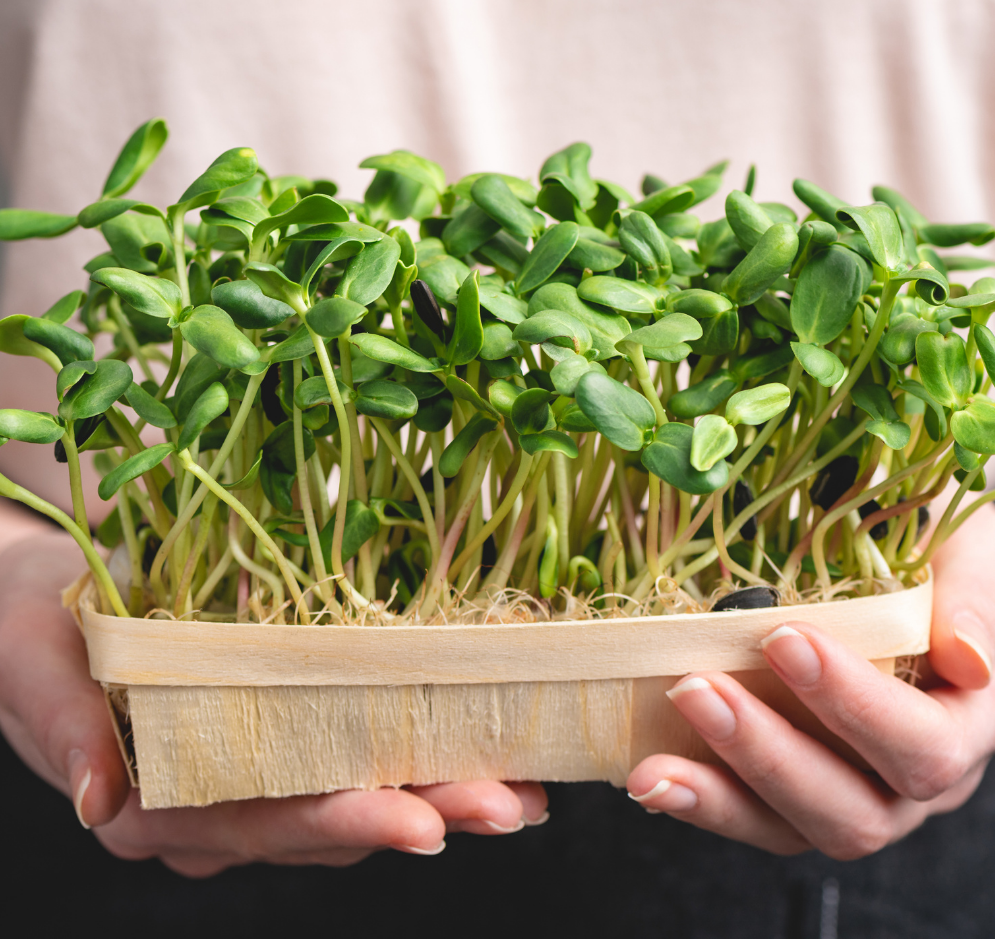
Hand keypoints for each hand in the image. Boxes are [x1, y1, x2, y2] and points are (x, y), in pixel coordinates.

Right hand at [0, 528, 547, 877]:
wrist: (38, 592)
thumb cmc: (26, 621)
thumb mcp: (27, 657)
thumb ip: (59, 727)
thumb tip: (100, 804)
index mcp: (150, 804)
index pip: (257, 823)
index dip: (339, 824)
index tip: (420, 821)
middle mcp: (211, 803)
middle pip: (326, 817)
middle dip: (423, 811)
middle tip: (509, 804)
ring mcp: (248, 773)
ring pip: (352, 792)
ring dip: (439, 788)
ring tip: (523, 785)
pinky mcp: (275, 731)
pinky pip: (351, 748)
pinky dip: (416, 746)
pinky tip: (481, 738)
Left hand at [625, 503, 994, 857]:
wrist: (961, 589)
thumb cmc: (964, 563)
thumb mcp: (986, 555)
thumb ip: (977, 595)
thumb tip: (965, 656)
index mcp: (978, 719)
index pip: (925, 742)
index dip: (854, 704)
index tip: (786, 640)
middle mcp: (927, 778)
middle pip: (857, 808)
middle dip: (769, 753)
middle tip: (698, 689)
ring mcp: (868, 791)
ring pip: (801, 830)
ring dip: (724, 794)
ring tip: (654, 765)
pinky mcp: (812, 790)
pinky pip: (762, 819)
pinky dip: (707, 802)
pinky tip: (652, 776)